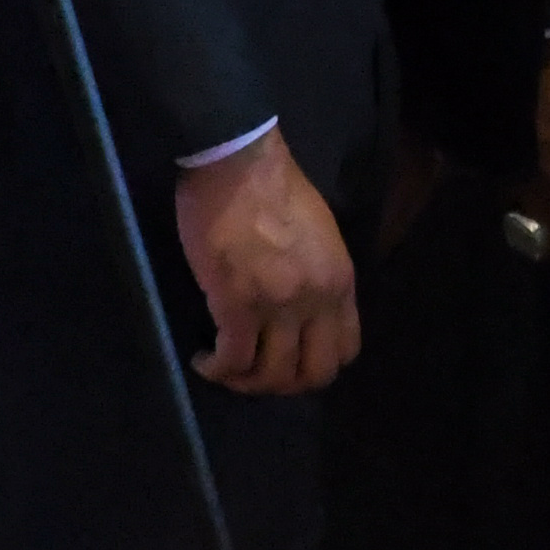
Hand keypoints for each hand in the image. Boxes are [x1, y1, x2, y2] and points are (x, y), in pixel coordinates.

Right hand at [171, 129, 359, 394]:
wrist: (238, 164)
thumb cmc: (275, 189)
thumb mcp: (320, 236)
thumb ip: (318, 276)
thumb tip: (302, 311)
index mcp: (340, 281)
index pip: (346, 349)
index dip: (317, 365)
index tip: (289, 360)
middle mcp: (317, 300)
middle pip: (313, 373)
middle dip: (283, 385)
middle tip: (255, 374)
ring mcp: (279, 305)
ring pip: (272, 375)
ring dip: (246, 382)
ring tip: (224, 368)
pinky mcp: (236, 304)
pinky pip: (232, 360)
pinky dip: (217, 369)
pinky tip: (203, 359)